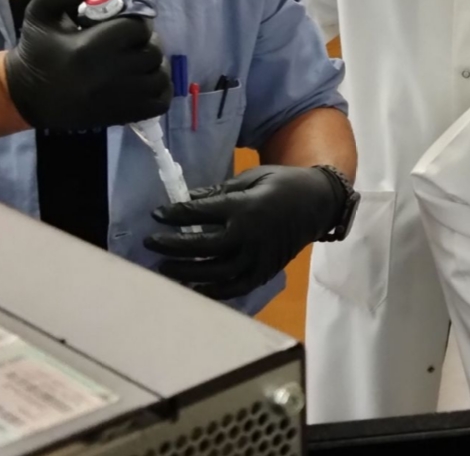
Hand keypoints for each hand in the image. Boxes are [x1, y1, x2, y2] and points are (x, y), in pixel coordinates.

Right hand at [2, 0, 170, 130]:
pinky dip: (161, 89)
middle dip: (146, 41)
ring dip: (156, 64)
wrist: (28, 98)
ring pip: (160, 77)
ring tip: (140, 59)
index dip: (136, 21)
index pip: (137, 28)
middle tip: (133, 40)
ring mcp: (119, 98)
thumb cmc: (36, 53)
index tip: (124, 23)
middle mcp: (109, 74)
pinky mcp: (123, 115)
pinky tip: (146, 79)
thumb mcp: (38, 14)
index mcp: (90, 48)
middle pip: (152, 51)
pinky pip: (160, 102)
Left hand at [145, 165, 347, 299]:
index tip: (157, 214)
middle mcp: (249, 236)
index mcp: (246, 207)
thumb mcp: (252, 177)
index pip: (201, 213)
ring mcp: (258, 257)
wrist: (319, 204)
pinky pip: (235, 288)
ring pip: (215, 272)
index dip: (175, 214)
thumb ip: (220, 190)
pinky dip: (212, 291)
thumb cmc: (283, 183)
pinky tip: (193, 287)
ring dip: (186, 271)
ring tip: (164, 268)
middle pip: (202, 246)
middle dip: (172, 245)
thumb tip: (188, 200)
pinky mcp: (265, 272)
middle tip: (151, 243)